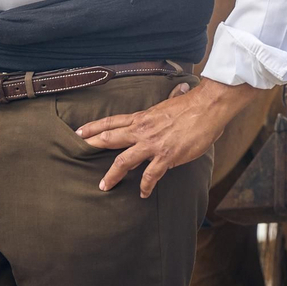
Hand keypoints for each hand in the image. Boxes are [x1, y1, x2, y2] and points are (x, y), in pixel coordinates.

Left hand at [76, 79, 255, 197]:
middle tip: (78, 153)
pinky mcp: (166, 156)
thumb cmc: (195, 103)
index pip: (113, 121)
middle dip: (92, 146)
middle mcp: (143, 130)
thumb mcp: (175, 100)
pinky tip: (143, 193)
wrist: (208, 107)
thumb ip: (172, 101)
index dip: (94, 127)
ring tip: (104, 186)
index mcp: (143, 117)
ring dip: (112, 175)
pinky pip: (150, 175)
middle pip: (110, 139)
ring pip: (123, 161)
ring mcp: (153, 144)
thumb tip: (180, 92)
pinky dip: (145, 186)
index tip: (80, 132)